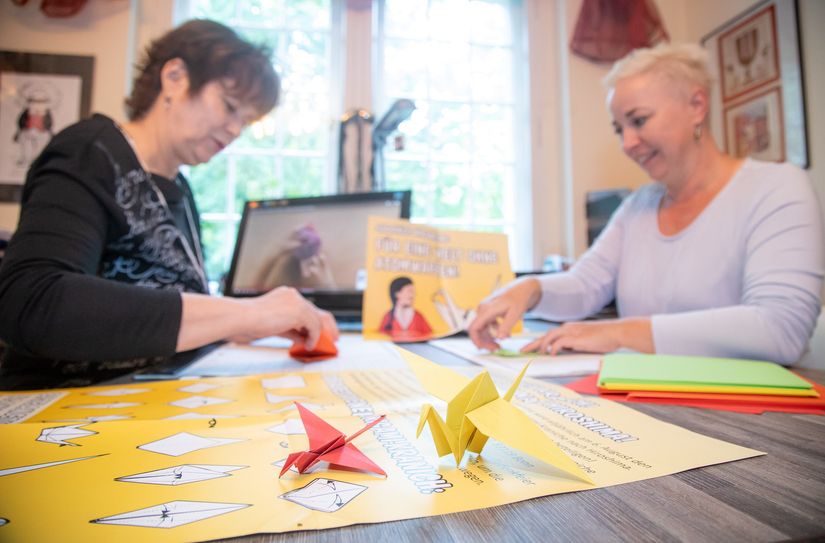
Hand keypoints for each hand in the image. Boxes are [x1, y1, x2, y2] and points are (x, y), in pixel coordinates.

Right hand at [237, 287, 338, 348]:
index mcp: (285, 297)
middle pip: (317, 312)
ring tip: (322, 345)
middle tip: (333, 339)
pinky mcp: (298, 311)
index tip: (321, 334)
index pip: (306, 309)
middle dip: (326, 327)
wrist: (239, 318)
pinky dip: (314, 337)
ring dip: (322, 334)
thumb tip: (303, 338)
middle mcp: (293, 296)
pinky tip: (309, 345)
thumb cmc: (247, 323)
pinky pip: (314, 326)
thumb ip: (290, 330)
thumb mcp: (274, 327)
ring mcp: (296, 301)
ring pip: (318, 319)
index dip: (316, 323)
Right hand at [467, 277, 541, 349]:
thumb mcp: (515, 313)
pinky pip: (487, 325)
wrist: (522, 289)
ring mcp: (485, 311)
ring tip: (501, 343)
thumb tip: (500, 338)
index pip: (473, 328)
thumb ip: (506, 326)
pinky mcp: (489, 312)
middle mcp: (483, 310)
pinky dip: (493, 332)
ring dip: (489, 338)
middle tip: (496, 348)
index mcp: (486, 310)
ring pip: (482, 329)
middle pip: (477, 330)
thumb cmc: (519, 298)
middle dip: (485, 341)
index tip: (483, 348)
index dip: (476, 340)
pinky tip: (504, 334)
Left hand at [521, 318, 652, 354]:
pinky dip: (554, 347)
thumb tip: (564, 351)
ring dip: (540, 346)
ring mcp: (572, 332)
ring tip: (535, 354)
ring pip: (549, 337)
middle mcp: (568, 328)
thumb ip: (574, 344)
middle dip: (533, 343)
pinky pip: (560, 342)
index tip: (529, 348)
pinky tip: (551, 353)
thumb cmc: (605, 337)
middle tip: (522, 351)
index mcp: (569, 328)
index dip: (538, 341)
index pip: (549, 334)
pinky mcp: (577, 338)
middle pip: (545, 335)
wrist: (617, 332)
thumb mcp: (586, 340)